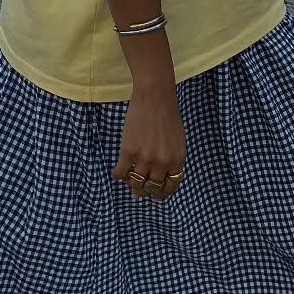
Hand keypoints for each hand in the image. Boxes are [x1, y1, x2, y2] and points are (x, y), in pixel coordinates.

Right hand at [113, 83, 185, 203]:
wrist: (155, 98)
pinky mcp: (128, 152)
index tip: (155, 195)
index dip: (162, 193)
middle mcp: (162, 163)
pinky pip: (120, 173)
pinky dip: (117, 175)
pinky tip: (116, 172)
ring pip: (135, 183)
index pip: (170, 186)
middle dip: (144, 192)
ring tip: (128, 180)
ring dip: (131, 185)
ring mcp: (144, 159)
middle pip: (151, 187)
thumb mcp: (177, 142)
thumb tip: (160, 176)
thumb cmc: (168, 116)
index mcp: (177, 161)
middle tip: (138, 193)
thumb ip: (172, 159)